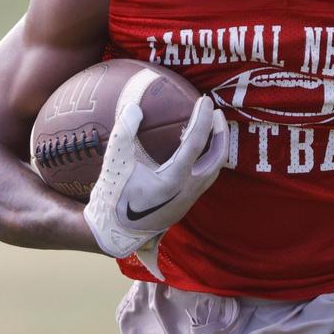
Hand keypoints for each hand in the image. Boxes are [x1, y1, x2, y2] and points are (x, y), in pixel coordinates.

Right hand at [84, 95, 227, 279]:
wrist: (113, 232)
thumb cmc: (113, 197)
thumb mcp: (115, 162)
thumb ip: (124, 132)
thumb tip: (134, 106)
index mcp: (174, 180)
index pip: (196, 143)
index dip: (203, 119)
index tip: (205, 101)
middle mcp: (187, 191)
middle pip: (216, 159)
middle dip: (220, 133)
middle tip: (217, 113)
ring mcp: (188, 200)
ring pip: (213, 171)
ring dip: (215, 148)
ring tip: (210, 129)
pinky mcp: (184, 205)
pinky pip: (204, 179)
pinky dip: (206, 160)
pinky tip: (195, 151)